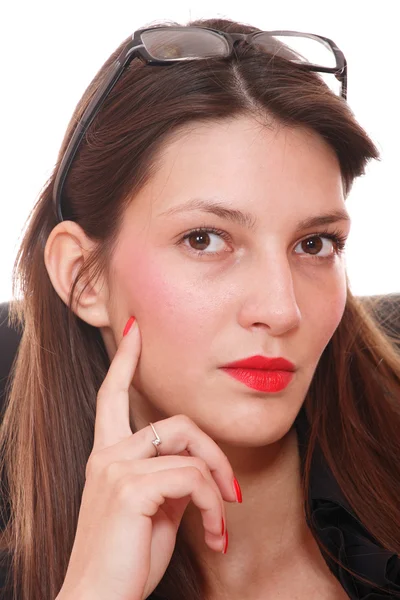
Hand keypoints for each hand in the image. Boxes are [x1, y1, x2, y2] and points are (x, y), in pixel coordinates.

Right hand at [56, 317, 237, 599]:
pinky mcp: (130, 488)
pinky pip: (193, 478)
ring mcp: (116, 467)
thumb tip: (197, 471)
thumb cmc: (127, 559)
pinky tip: (215, 535)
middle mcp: (107, 453)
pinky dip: (214, 506)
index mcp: (107, 454)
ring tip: (222, 523)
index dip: (124, 360)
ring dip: (218, 487)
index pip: (112, 395)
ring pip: (190, 449)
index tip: (134, 330)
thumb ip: (169, 480)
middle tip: (231, 493)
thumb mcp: (153, 511)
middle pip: (176, 422)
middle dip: (213, 453)